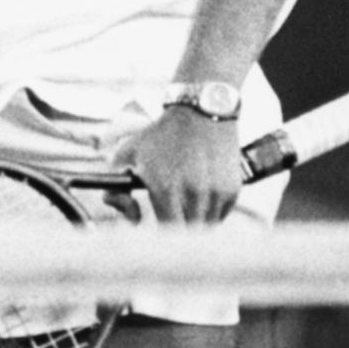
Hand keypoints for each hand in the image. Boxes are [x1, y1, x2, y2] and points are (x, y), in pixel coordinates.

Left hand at [106, 108, 244, 223]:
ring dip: (194, 221)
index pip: (165, 231)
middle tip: (171, 219)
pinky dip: (210, 212)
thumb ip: (116, 188)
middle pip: (186, 234)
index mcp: (164, 187)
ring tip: (186, 202)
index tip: (156, 229)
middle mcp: (192, 193)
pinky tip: (202, 194)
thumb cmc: (159, 135)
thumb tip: (129, 215)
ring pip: (205, 228)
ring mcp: (214, 193)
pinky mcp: (232, 190)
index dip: (159, 236)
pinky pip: (220, 216)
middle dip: (177, 230)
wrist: (200, 111)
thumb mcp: (128, 153)